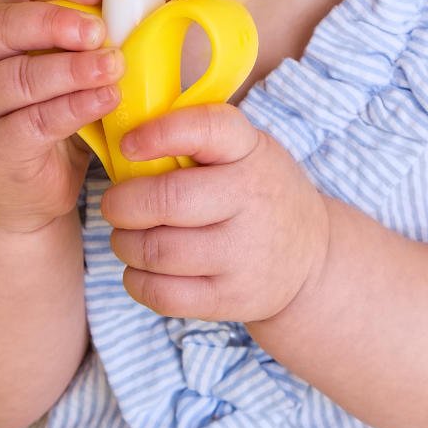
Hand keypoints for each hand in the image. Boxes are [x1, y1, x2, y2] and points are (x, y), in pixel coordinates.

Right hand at [0, 0, 123, 233]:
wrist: (10, 198)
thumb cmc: (43, 121)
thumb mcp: (58, 74)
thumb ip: (80, 43)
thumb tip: (140, 10)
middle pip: (1, 26)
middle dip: (54, 22)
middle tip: (99, 31)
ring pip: (17, 76)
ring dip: (70, 69)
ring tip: (112, 66)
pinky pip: (32, 122)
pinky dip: (73, 108)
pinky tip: (105, 100)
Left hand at [101, 105, 329, 322]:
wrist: (311, 256)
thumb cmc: (259, 191)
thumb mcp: (247, 150)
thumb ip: (197, 138)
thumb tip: (124, 136)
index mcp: (251, 151)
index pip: (205, 129)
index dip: (158, 134)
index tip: (127, 144)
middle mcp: (251, 199)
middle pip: (167, 200)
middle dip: (122, 203)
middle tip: (115, 204)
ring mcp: (243, 253)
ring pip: (156, 250)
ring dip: (124, 242)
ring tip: (127, 236)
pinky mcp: (231, 298)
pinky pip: (163, 294)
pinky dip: (136, 280)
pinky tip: (141, 268)